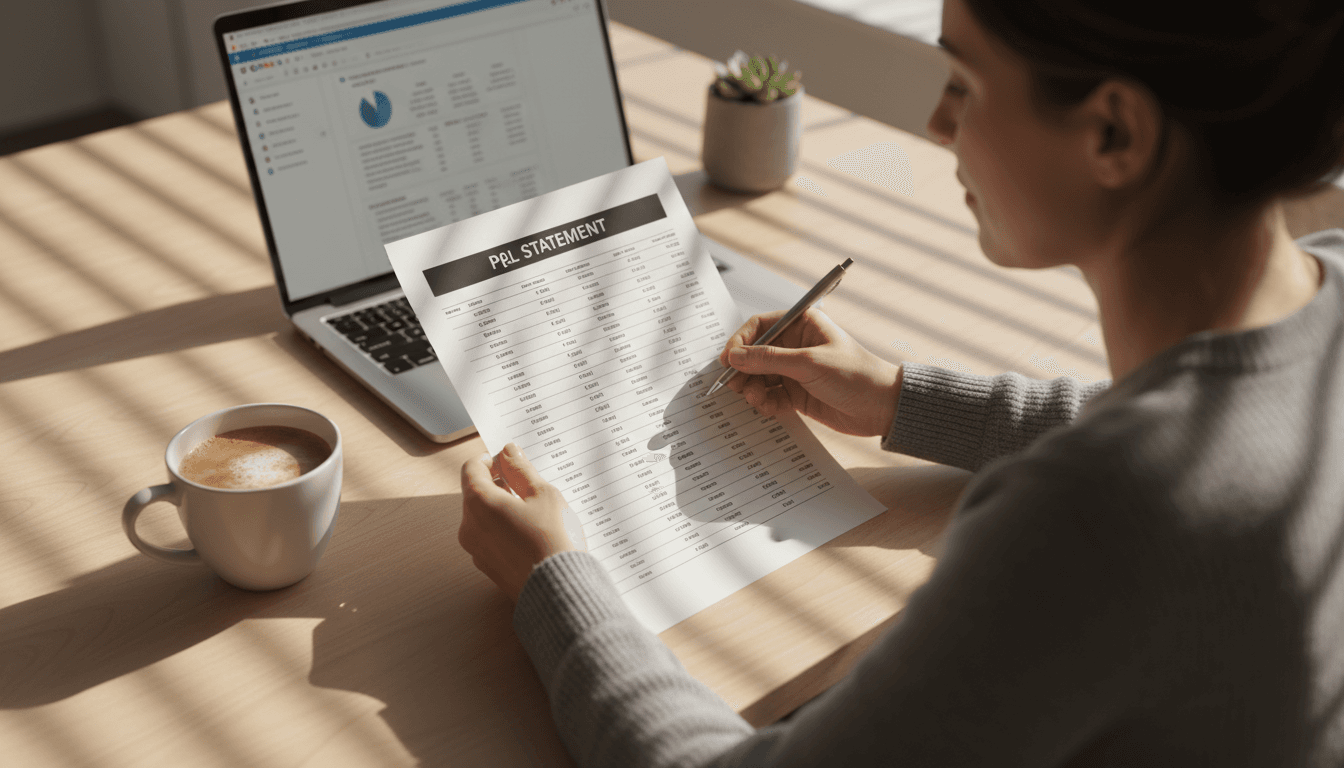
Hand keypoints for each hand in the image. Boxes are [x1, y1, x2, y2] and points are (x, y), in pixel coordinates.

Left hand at [459, 442, 575, 601]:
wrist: (558, 592)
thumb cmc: (553, 540)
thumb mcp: (543, 494)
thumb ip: (521, 470)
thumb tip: (508, 452)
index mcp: (478, 503)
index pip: (472, 468)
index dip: (491, 459)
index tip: (511, 462)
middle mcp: (469, 527)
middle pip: (476, 494)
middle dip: (499, 485)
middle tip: (529, 486)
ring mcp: (476, 551)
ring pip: (484, 518)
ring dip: (504, 509)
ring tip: (536, 513)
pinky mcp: (488, 568)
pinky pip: (492, 540)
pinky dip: (506, 531)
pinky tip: (533, 535)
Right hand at [718, 308, 902, 437]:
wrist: (882, 408)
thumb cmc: (856, 375)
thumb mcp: (809, 363)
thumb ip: (768, 360)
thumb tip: (735, 357)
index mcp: (802, 324)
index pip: (759, 326)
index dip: (740, 342)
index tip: (728, 360)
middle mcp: (795, 345)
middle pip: (754, 353)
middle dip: (743, 370)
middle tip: (736, 385)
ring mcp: (795, 370)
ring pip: (759, 376)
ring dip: (752, 388)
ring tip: (757, 398)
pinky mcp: (797, 393)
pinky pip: (769, 395)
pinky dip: (765, 402)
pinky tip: (770, 407)